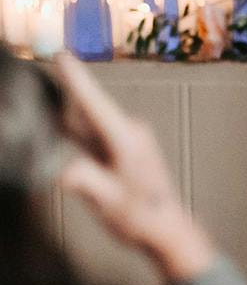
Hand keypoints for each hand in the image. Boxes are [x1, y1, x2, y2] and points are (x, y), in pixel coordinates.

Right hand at [53, 55, 216, 284]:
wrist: (168, 229)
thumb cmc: (140, 217)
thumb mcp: (107, 202)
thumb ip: (84, 182)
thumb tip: (61, 169)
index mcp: (126, 139)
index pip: (95, 103)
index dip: (76, 79)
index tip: (62, 55)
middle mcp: (129, 132)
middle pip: (88, 108)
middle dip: (64, 93)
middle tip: (40, 77)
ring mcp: (128, 139)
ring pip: (89, 122)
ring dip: (67, 113)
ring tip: (40, 100)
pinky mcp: (124, 148)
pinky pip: (94, 133)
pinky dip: (76, 129)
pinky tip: (58, 122)